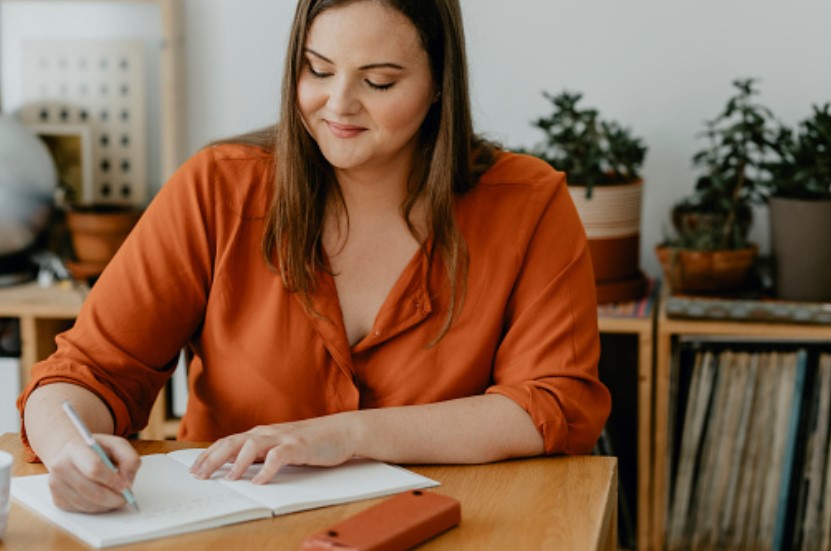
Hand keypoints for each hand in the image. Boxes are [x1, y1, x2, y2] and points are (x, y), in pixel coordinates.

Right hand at [46, 434, 140, 512]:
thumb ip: (129, 459)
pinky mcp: (57, 499)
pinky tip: (103, 500)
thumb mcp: (117, 445)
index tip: (125, 487)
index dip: (112, 480)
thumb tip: (127, 481)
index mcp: (75, 448)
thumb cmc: (97, 450)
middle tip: (125, 498)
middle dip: (112, 498)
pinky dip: (96, 508)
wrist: (72, 454)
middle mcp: (60, 466)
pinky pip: (80, 510)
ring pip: (86, 503)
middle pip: (90, 490)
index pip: (94, 468)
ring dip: (106, 505)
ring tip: (116, 498)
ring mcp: (56, 484)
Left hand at [189, 413, 359, 484]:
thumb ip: (263, 453)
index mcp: (262, 433)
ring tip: (228, 479)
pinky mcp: (299, 446)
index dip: (209, 454)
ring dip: (238, 463)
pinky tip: (260, 481)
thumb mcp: (282, 446)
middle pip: (233, 442)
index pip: (229, 442)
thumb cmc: (313, 440)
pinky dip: (268, 469)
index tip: (195, 469)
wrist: (343, 431)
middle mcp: (268, 433)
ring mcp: (284, 438)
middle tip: (199, 475)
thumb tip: (240, 468)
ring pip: (252, 446)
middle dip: (213, 459)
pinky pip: (279, 457)